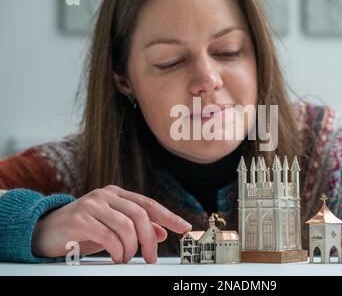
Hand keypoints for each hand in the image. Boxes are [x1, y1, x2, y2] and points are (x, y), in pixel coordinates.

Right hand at [31, 185, 191, 263]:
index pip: (148, 204)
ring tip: (126, 259)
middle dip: (150, 239)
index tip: (185, 227)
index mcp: (116, 194)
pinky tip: (116, 257)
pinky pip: (108, 236)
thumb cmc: (82, 229)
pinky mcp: (80, 219)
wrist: (44, 230)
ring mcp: (92, 205)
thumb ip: (136, 226)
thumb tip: (162, 232)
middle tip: (151, 258)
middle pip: (140, 215)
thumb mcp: (112, 226)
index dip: (168, 216)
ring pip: (126, 226)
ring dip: (132, 248)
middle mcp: (106, 195)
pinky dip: (117, 250)